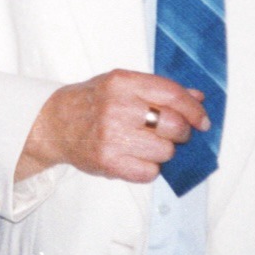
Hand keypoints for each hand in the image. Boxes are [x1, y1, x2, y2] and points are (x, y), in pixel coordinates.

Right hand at [18, 69, 207, 182]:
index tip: (202, 121)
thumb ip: (159, 90)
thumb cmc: (91, 102)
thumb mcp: (121, 84)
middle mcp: (117, 107)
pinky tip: (134, 157)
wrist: (52, 123)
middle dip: (180, 133)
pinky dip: (149, 168)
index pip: (172, 94)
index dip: (194, 110)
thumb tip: (198, 99)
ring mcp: (112, 136)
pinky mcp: (108, 162)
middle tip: (170, 133)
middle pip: (174, 126)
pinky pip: (150, 172)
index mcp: (122, 82)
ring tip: (145, 145)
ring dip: (162, 152)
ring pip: (166, 152)